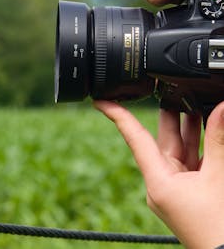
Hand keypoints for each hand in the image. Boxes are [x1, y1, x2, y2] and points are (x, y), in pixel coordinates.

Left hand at [94, 100, 223, 248]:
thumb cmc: (219, 225)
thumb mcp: (219, 176)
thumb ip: (218, 141)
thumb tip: (220, 108)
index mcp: (157, 181)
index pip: (134, 138)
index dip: (117, 116)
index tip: (100, 100)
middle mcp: (161, 184)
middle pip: (162, 140)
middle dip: (169, 114)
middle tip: (168, 87)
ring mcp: (175, 189)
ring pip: (179, 149)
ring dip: (189, 127)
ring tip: (191, 99)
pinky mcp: (189, 192)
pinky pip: (191, 162)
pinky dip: (201, 146)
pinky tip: (208, 129)